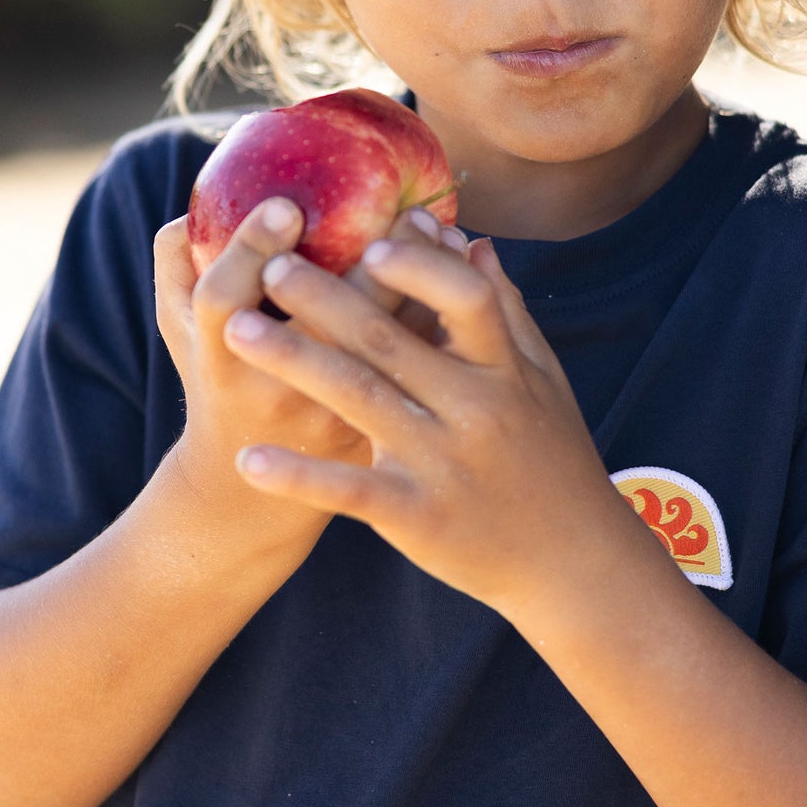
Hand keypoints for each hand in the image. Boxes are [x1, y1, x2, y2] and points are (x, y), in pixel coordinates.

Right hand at [153, 197, 469, 522]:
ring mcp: (328, 419)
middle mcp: (273, 392)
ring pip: (383, 350)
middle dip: (366, 262)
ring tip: (438, 228)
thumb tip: (195, 208)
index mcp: (217, 358)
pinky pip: (416, 371)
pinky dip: (440, 319)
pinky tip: (458, 270)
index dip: (251, 250)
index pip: (224, 298)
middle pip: (324, 326)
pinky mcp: (373, 436)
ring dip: (418, 286)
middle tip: (403, 208)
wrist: (248, 497)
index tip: (287, 206)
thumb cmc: (218, 382)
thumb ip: (177, 263)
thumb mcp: (182, 330)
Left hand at [220, 233, 625, 611]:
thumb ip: (506, 313)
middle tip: (272, 266)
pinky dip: (299, 475)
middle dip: (326, 298)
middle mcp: (475, 412)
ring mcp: (442, 466)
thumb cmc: (553, 461)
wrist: (571, 565)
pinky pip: (348, 490)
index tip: (370, 240)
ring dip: (295, 360)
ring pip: (359, 401)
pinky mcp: (415, 517)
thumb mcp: (544, 383)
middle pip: (391, 343)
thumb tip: (471, 242)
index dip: (420, 267)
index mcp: (506, 372)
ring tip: (235, 328)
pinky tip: (249, 458)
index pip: (466, 301)